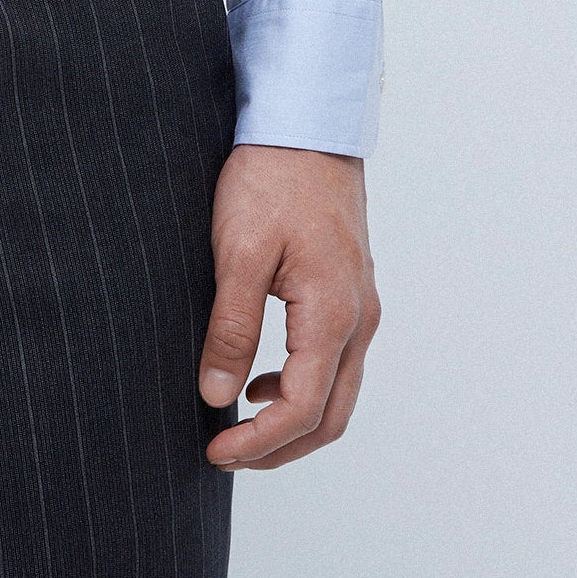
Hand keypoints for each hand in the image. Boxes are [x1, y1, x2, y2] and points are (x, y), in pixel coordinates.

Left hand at [199, 145, 379, 469]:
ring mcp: (361, 305)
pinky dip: (303, 387)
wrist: (307, 122)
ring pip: (338, 393)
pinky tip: (262, 377)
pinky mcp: (351, 290)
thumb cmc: (272, 176)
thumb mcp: (239, 251)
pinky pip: (336, 362)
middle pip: (330, 416)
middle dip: (279, 449)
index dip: (259, 443)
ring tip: (239, 425)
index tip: (215, 452)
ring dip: (293, 422)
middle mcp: (359, 318)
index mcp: (333, 313)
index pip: (303, 410)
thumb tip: (216, 395)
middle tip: (226, 455)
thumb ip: (231, 327)